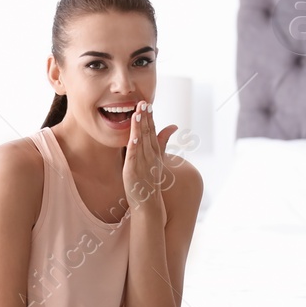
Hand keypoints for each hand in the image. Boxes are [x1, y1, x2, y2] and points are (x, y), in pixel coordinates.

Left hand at [122, 100, 176, 216]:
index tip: (147, 104)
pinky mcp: (133, 170)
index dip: (150, 118)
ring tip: (138, 112)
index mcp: (155, 152)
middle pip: (148, 133)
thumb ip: (162, 142)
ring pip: (141, 141)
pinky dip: (134, 145)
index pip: (152, 131)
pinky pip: (134, 155)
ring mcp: (143, 163)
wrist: (149, 204)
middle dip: (145, 117)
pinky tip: (134, 135)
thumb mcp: (157, 160)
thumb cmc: (150, 183)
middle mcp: (151, 156)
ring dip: (140, 126)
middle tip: (143, 102)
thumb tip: (172, 126)